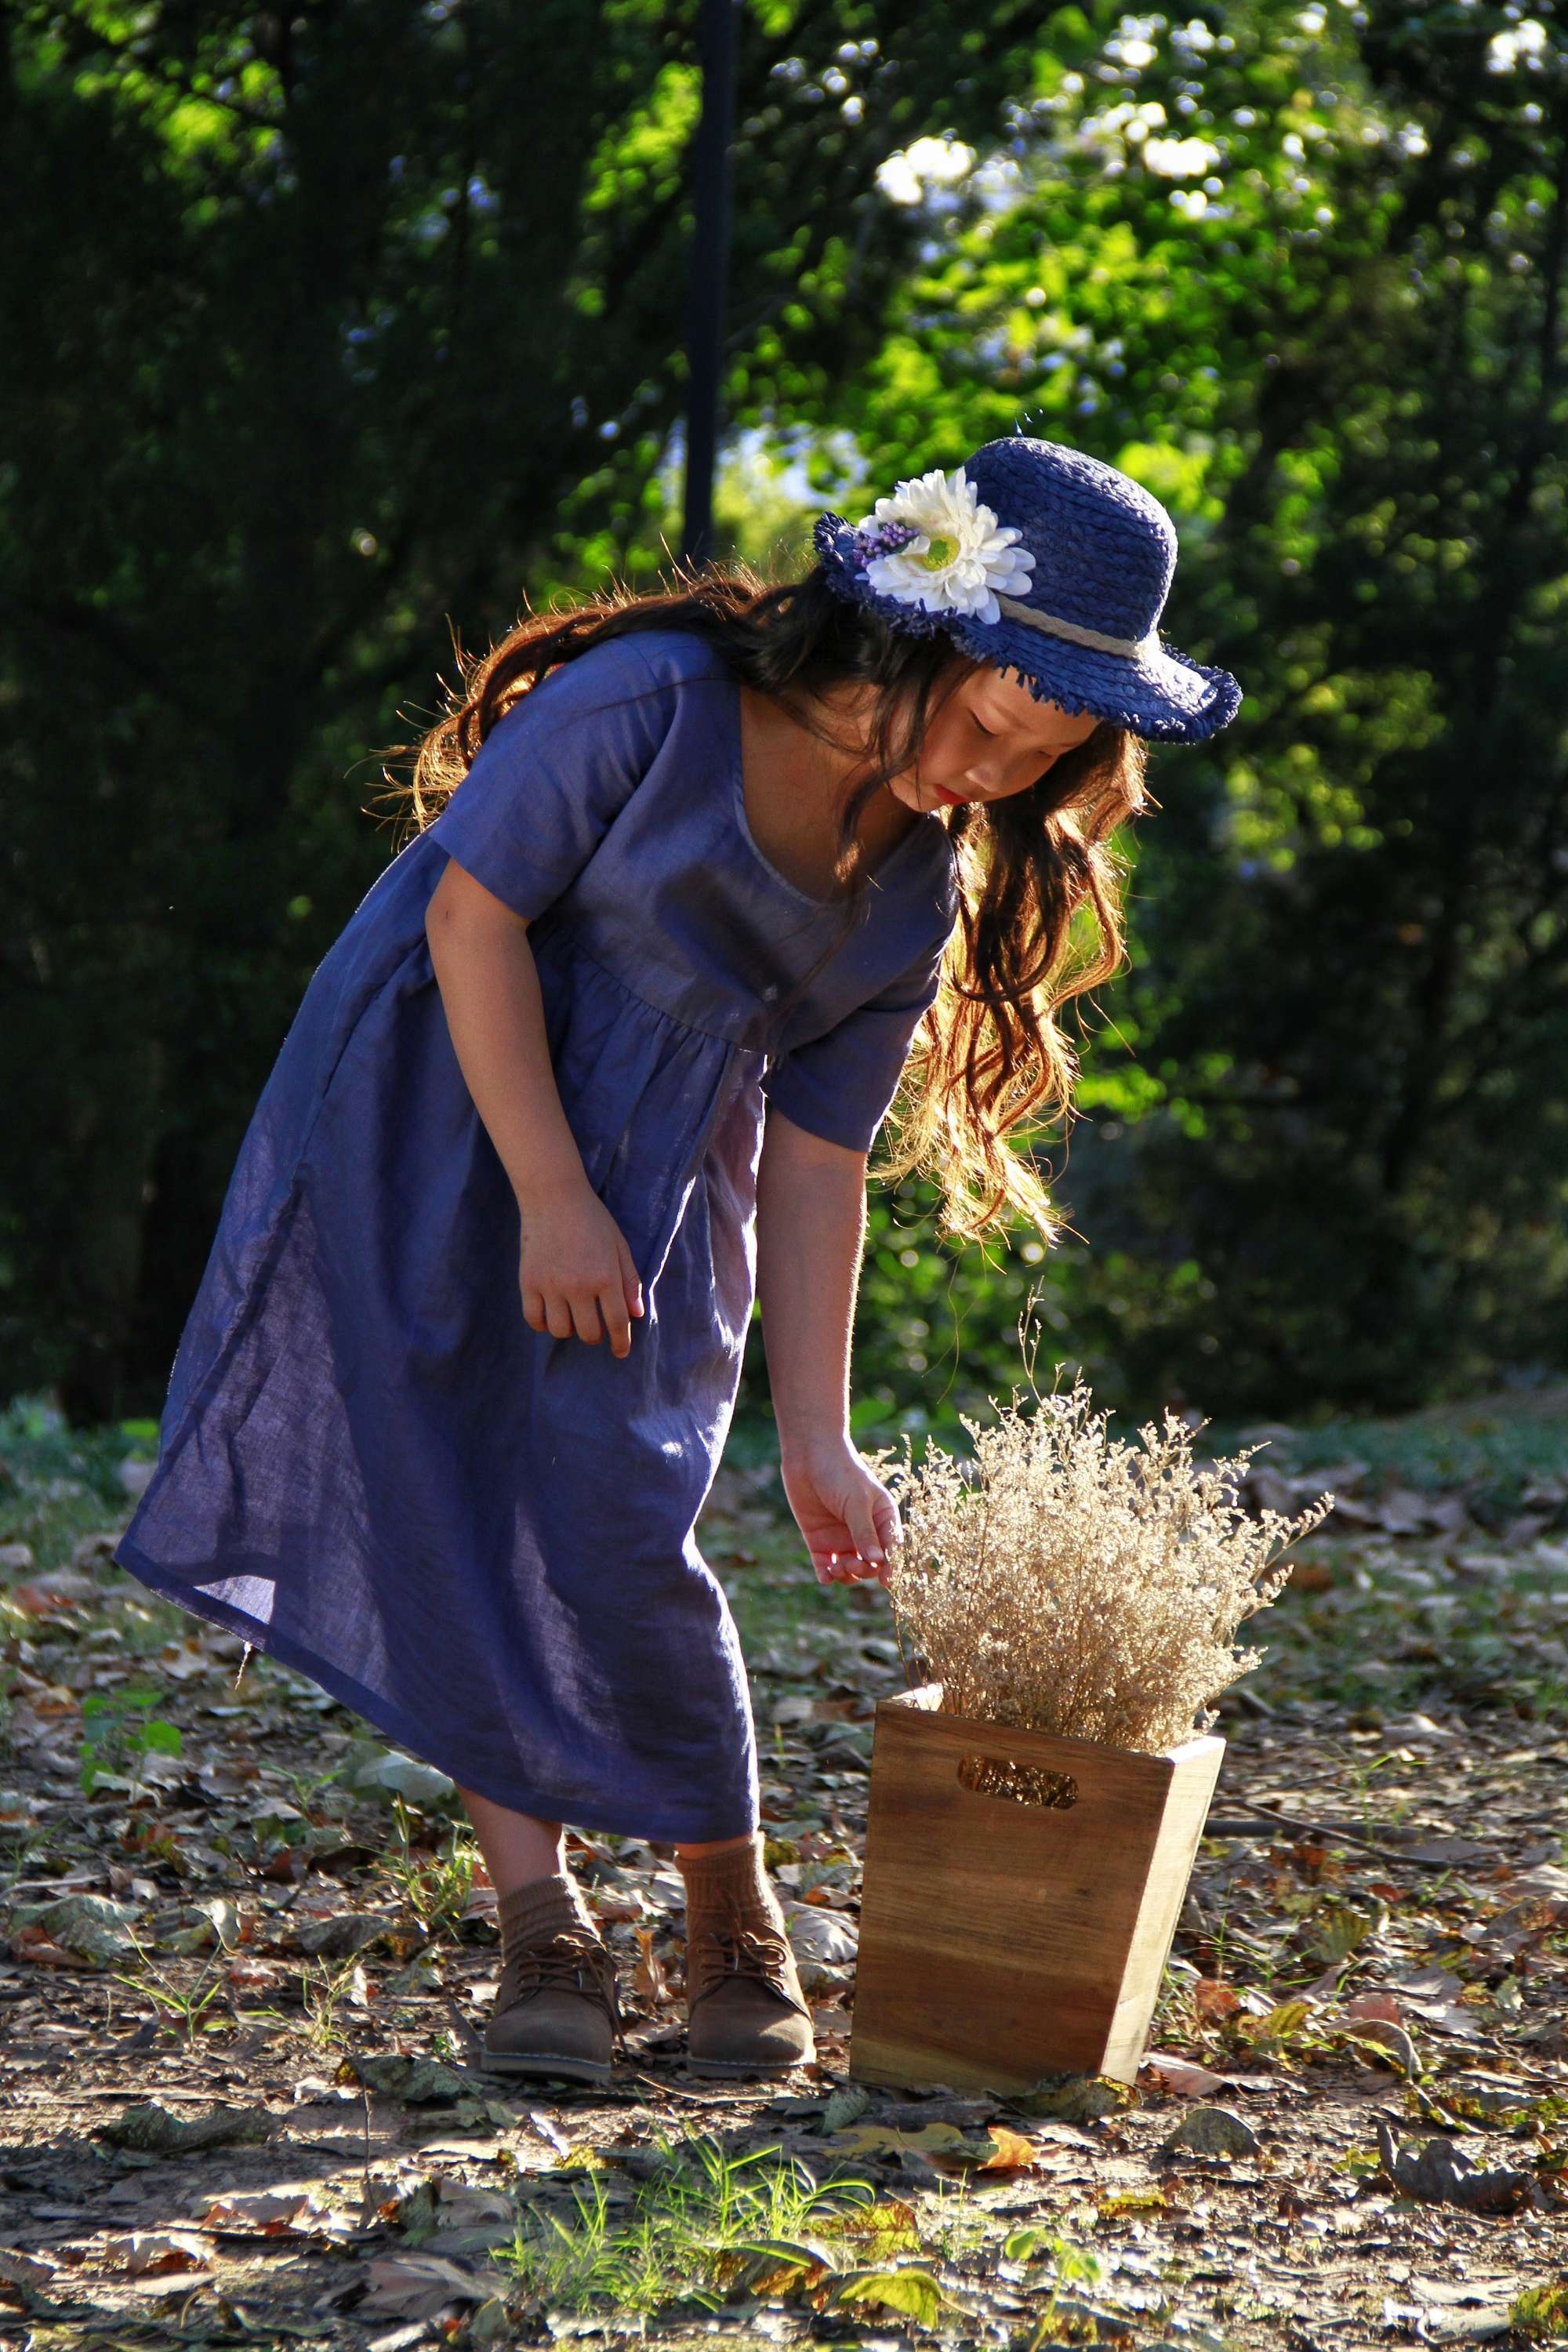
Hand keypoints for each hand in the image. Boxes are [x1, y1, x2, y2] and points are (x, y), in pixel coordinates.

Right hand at [518, 1182, 644, 1355]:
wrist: (554, 1197)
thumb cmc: (593, 1220)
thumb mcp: (620, 1247)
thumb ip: (629, 1281)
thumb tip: (636, 1315)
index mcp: (606, 1276)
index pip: (617, 1323)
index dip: (621, 1343)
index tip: (621, 1352)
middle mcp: (578, 1285)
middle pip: (588, 1333)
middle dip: (596, 1336)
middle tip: (596, 1328)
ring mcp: (551, 1285)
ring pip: (561, 1331)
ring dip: (570, 1330)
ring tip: (573, 1317)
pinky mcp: (528, 1282)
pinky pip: (534, 1319)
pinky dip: (544, 1324)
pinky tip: (551, 1315)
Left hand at [780, 1435, 901, 1585]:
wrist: (808, 1455)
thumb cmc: (840, 1472)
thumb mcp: (856, 1502)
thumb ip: (864, 1532)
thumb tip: (877, 1561)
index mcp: (883, 1519)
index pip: (892, 1549)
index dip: (891, 1566)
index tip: (885, 1581)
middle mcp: (864, 1532)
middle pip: (870, 1564)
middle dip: (863, 1570)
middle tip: (851, 1564)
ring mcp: (841, 1537)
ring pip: (849, 1569)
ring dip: (846, 1575)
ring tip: (836, 1567)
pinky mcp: (819, 1540)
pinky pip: (825, 1566)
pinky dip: (826, 1575)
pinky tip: (825, 1576)